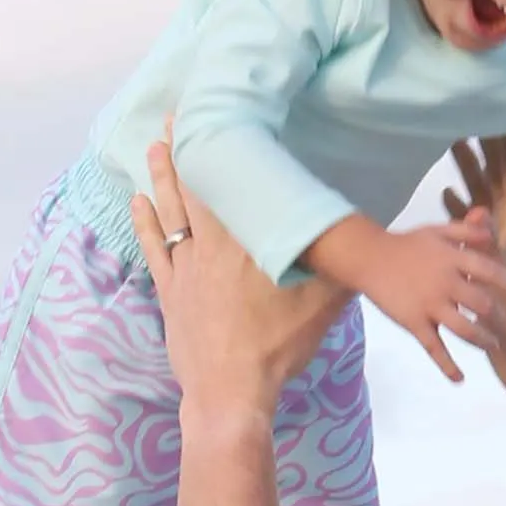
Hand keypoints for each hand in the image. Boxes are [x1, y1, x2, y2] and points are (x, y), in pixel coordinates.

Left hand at [131, 141, 348, 421]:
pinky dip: (144, 222)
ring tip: (155, 143)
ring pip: (171, 211)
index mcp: (249, 242)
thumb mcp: (322, 306)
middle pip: (196, 188)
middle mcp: (213, 246)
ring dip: (162, 176)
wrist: (230, 392)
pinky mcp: (170, 291)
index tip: (217, 116)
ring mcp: (186, 268)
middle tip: (177, 114)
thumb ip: (340, 269)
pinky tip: (138, 200)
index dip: (224, 150)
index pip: (235, 186)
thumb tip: (367, 241)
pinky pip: (154, 247)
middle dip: (186, 149)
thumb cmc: (277, 347)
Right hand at [359, 220, 505, 384]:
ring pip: (464, 329)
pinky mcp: (414, 323)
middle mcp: (445, 283)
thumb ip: (465, 231)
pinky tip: (459, 379)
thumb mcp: (437, 231)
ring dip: (482, 340)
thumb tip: (490, 229)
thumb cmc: (406, 245)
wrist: (368, 258)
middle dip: (496, 316)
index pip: (488, 270)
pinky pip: (434, 348)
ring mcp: (430, 305)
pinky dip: (447, 366)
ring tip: (493, 346)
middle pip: (481, 304)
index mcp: (452, 259)